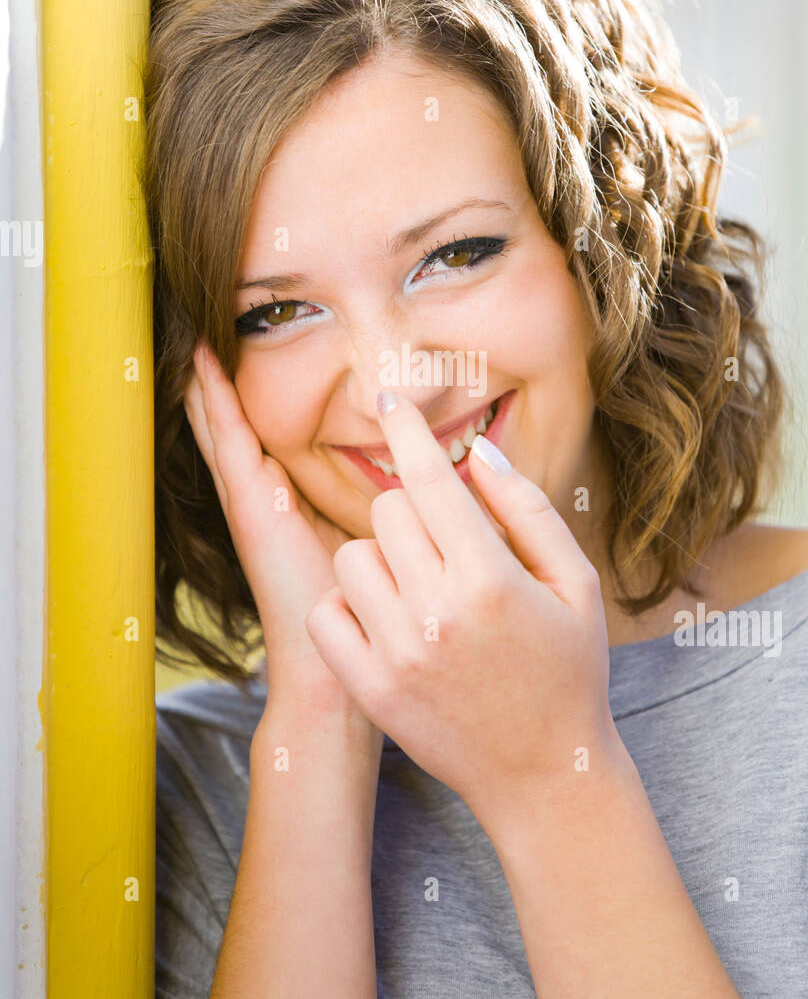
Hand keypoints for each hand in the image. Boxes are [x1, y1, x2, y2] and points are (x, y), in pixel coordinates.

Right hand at [183, 340, 377, 734]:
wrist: (334, 673)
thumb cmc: (369, 612)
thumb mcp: (373, 541)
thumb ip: (382, 504)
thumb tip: (420, 466)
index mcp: (288, 503)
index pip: (265, 435)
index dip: (252, 394)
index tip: (250, 345)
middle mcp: (262, 499)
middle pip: (233, 425)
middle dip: (220, 379)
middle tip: (204, 326)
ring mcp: (250, 503)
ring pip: (222, 427)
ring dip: (209, 382)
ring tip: (195, 334)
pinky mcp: (251, 507)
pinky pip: (228, 441)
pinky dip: (214, 401)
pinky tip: (203, 365)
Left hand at [304, 391, 620, 832]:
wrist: (546, 774)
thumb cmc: (570, 670)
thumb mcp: (574, 583)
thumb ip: (526, 509)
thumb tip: (476, 452)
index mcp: (491, 579)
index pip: (430, 480)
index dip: (407, 431)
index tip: (389, 400)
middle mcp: (437, 613)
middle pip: (386, 512)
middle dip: (410, 510)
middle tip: (440, 541)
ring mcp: (397, 654)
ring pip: (351, 558)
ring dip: (379, 557)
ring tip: (416, 585)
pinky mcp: (371, 688)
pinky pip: (329, 615)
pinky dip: (349, 605)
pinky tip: (384, 615)